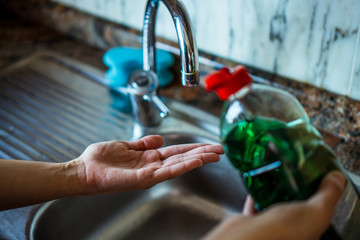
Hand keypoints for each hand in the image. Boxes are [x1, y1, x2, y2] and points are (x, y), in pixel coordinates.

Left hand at [73, 135, 223, 194]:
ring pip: (179, 165)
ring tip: (214, 155)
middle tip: (221, 151)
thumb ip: (142, 143)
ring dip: (198, 159)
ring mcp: (150, 173)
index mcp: (148, 157)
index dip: (193, 148)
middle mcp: (152, 166)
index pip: (176, 152)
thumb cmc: (100, 160)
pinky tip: (195, 161)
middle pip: (182, 158)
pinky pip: (167, 171)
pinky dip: (182, 166)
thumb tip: (159, 137)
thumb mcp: (124, 145)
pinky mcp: (143, 179)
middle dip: (202, 154)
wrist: (83, 171)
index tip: (209, 146)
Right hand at [203, 171, 345, 239]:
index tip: (316, 180)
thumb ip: (327, 195)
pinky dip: (255, 196)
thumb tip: (337, 180)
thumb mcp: (316, 212)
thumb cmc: (283, 232)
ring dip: (274, 194)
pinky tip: (257, 185)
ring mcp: (270, 229)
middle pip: (295, 210)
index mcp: (308, 233)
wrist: (250, 235)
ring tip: (277, 179)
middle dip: (294, 194)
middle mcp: (290, 233)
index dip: (318, 198)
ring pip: (274, 208)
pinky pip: (254, 207)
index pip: (317, 215)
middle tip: (295, 176)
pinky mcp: (252, 222)